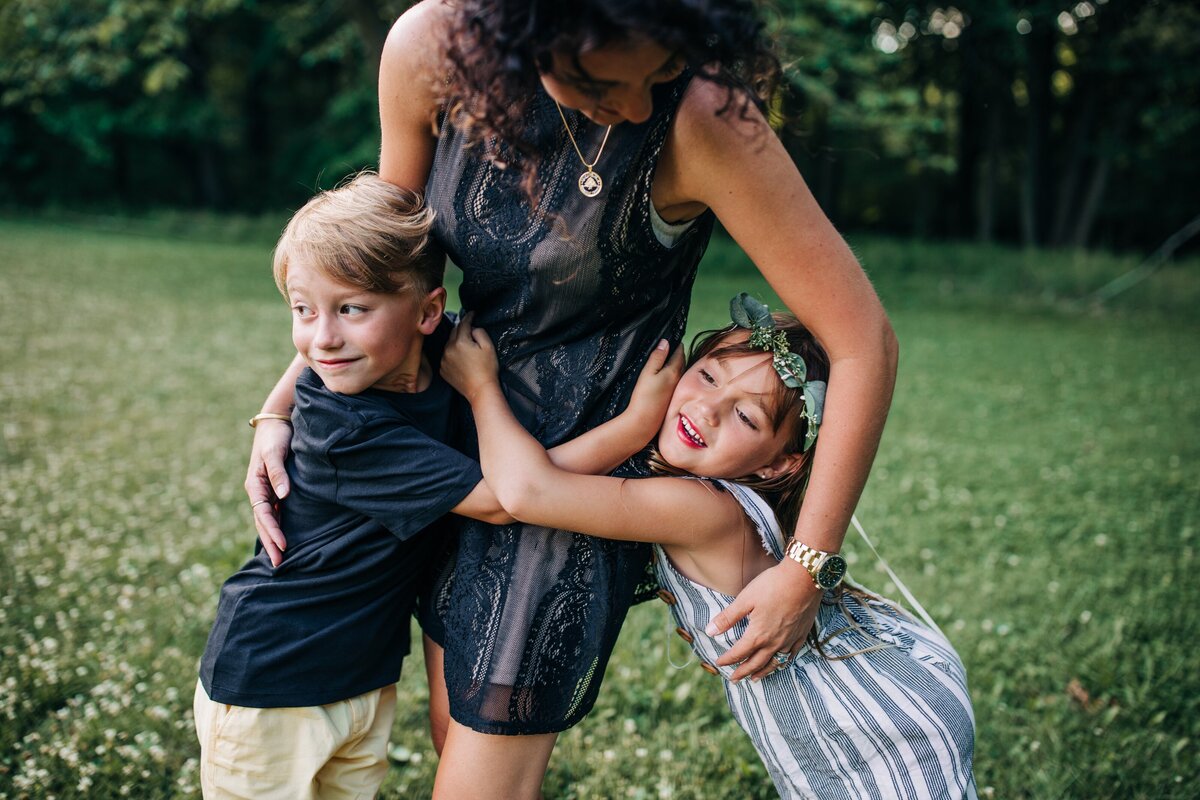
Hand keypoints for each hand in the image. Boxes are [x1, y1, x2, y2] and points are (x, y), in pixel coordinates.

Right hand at [244, 418, 292, 566]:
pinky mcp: (274, 487)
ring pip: (268, 519)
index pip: (263, 514)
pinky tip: (284, 537)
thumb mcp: (275, 451)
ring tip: (281, 557)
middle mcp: (258, 490)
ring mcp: (265, 490)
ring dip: (273, 537)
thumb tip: (283, 495)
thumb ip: (278, 472)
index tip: (283, 547)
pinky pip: (274, 511)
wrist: (277, 420)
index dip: (272, 531)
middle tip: (279, 565)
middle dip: (270, 543)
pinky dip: (278, 525)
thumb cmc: (276, 435)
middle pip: (263, 522)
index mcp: (254, 484)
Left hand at [441, 312, 499, 400]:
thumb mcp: (488, 346)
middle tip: (471, 331)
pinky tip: (462, 360)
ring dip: (457, 342)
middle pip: (454, 332)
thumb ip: (479, 332)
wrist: (481, 390)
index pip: (463, 323)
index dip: (468, 317)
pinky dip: (452, 354)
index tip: (472, 314)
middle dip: (462, 329)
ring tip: (468, 349)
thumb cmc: (487, 369)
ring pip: (449, 344)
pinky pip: (446, 356)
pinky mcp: (443, 370)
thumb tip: (472, 328)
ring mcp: (444, 360)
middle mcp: (448, 350)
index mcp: (460, 342)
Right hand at [626, 340, 682, 435]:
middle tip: (671, 345)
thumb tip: (665, 342)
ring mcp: (676, 389)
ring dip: (676, 363)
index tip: (673, 337)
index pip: (680, 352)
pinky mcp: (671, 396)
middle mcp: (678, 380)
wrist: (644, 421)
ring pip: (679, 371)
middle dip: (678, 352)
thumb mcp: (648, 373)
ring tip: (668, 357)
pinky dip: (672, 373)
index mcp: (674, 371)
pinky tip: (665, 374)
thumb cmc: (644, 396)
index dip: (677, 343)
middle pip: (681, 361)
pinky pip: (675, 380)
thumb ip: (657, 357)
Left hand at [706, 560, 821, 680]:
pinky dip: (782, 663)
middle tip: (734, 679)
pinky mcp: (801, 635)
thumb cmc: (772, 586)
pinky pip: (790, 656)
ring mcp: (789, 640)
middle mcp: (774, 643)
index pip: (738, 653)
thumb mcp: (745, 599)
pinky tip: (780, 664)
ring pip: (774, 663)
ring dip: (762, 672)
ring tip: (754, 679)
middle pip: (755, 663)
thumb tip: (709, 632)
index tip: (718, 663)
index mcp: (758, 635)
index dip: (727, 659)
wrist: (804, 578)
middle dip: (742, 671)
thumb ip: (727, 618)